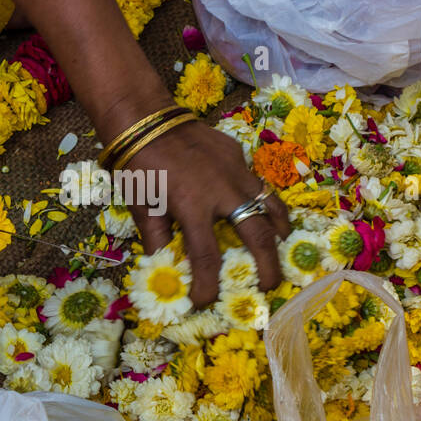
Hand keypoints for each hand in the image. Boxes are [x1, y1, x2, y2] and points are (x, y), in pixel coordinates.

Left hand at [125, 121, 289, 303]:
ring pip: (271, 206)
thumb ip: (158, 242)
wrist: (146, 119)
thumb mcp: (142, 208)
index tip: (206, 301)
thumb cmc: (140, 167)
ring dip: (278, 232)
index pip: (206, 257)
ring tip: (280, 249)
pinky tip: (258, 212)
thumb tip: (169, 273)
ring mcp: (236, 171)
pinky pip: (258, 185)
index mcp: (192, 206)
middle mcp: (222, 191)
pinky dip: (263, 203)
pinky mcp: (238, 156)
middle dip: (268, 267)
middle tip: (270, 286)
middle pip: (258, 236)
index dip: (207, 285)